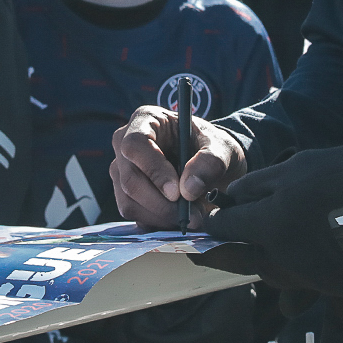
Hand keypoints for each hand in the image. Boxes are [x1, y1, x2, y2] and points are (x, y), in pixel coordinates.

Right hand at [110, 106, 247, 228]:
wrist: (211, 164)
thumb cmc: (212, 147)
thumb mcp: (221, 148)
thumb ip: (210, 163)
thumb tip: (188, 190)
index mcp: (146, 119)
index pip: (136, 145)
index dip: (154, 171)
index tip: (177, 193)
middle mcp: (125, 142)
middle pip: (129, 179)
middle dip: (161, 204)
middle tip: (192, 216)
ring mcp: (122, 169)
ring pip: (128, 202)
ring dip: (161, 217)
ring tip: (192, 217)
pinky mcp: (125, 192)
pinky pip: (133, 214)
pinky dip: (157, 222)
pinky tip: (179, 218)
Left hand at [203, 143, 342, 297]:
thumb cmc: (342, 175)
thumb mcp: (292, 169)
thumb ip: (256, 188)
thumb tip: (231, 198)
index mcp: (269, 225)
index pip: (224, 229)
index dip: (210, 225)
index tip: (202, 225)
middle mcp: (283, 258)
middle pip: (240, 260)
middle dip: (218, 255)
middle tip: (200, 254)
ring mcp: (309, 276)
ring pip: (270, 273)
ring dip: (258, 260)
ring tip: (252, 247)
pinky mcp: (333, 287)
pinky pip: (303, 279)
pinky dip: (295, 267)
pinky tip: (300, 250)